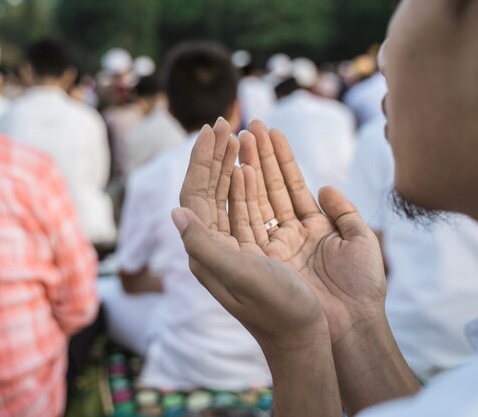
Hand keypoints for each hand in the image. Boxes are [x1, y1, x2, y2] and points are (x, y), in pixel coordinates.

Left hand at [175, 118, 327, 351]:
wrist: (304, 339)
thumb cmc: (277, 310)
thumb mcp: (240, 276)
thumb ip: (205, 245)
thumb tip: (174, 214)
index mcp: (206, 252)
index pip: (195, 195)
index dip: (201, 160)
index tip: (211, 129)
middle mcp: (216, 247)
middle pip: (208, 191)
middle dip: (214, 156)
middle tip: (223, 123)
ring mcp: (236, 247)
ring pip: (228, 196)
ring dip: (230, 165)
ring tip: (237, 136)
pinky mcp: (256, 249)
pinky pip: (247, 209)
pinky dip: (247, 185)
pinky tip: (249, 170)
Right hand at [236, 120, 386, 342]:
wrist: (350, 326)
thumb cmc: (361, 287)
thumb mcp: (360, 241)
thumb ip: (344, 211)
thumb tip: (325, 186)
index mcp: (313, 229)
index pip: (291, 186)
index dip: (281, 158)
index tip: (270, 131)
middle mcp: (289, 235)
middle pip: (269, 188)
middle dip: (258, 156)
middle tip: (247, 125)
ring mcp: (273, 246)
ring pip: (256, 200)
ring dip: (248, 168)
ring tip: (239, 137)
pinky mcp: (261, 259)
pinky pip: (250, 222)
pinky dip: (245, 196)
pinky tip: (238, 170)